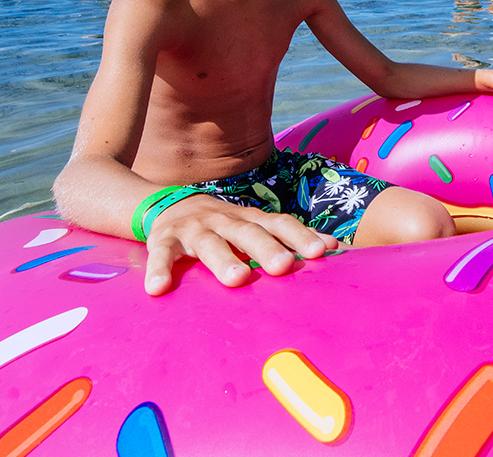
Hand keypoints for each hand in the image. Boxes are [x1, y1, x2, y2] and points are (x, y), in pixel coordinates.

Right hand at [143, 194, 339, 294]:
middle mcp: (224, 220)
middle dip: (267, 248)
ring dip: (223, 259)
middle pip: (248, 232)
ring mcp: (194, 229)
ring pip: (209, 243)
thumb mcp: (254, 227)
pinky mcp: (164, 240)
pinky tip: (158, 288)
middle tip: (284, 266)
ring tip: (237, 278)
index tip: (321, 252)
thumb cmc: (224, 226)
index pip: (279, 223)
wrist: (169, 205)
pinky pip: (161, 255)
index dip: (300, 236)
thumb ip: (287, 238)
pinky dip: (159, 269)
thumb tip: (335, 247)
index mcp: (250, 219)